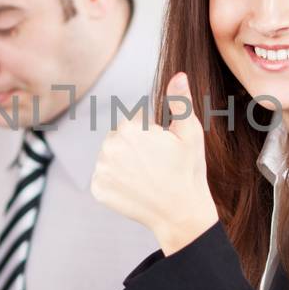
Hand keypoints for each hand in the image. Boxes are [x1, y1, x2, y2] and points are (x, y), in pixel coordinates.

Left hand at [90, 72, 217, 255]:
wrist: (181, 215)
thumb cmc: (189, 170)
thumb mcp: (190, 133)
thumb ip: (180, 101)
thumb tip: (178, 74)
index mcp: (130, 128)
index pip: (135, 121)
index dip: (152, 133)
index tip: (164, 150)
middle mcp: (109, 147)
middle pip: (120, 138)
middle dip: (135, 146)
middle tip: (156, 164)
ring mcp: (101, 170)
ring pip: (110, 156)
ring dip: (123, 162)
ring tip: (146, 176)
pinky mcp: (98, 189)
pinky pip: (104, 177)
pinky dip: (116, 182)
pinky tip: (135, 188)